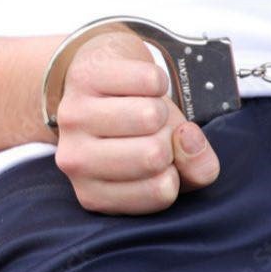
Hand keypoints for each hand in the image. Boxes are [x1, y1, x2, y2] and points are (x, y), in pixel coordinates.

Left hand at [54, 31, 220, 214]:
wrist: (104, 87)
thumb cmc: (139, 135)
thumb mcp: (175, 165)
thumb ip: (198, 169)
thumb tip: (188, 136)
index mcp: (94, 194)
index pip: (161, 192)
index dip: (175, 171)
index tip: (157, 159)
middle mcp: (73, 161)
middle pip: (154, 155)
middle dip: (168, 138)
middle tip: (149, 131)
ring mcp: (72, 117)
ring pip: (149, 116)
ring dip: (160, 108)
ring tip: (142, 109)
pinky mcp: (82, 77)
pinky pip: (147, 80)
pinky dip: (157, 80)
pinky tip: (137, 86)